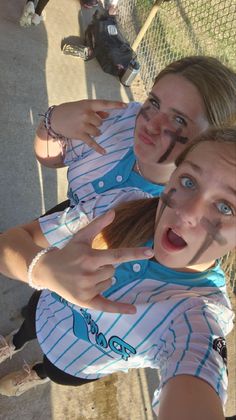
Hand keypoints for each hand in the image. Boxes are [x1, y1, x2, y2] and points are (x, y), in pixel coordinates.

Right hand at [34, 210, 153, 312]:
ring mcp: (86, 289)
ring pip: (109, 282)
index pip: (117, 255)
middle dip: (105, 266)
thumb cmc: (67, 252)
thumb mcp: (81, 237)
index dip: (134, 253)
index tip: (150, 252)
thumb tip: (113, 212)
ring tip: (84, 275)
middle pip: (113, 270)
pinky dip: (119, 308)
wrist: (47, 271)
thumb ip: (97, 225)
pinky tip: (133, 310)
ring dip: (102, 279)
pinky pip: (106, 306)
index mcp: (90, 257)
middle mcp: (89, 274)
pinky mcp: (85, 301)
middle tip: (88, 265)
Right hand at [51, 99, 126, 154]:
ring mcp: (83, 125)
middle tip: (86, 121)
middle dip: (96, 123)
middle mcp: (86, 114)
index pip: (104, 104)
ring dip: (95, 132)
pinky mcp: (80, 135)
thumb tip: (108, 115)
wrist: (55, 118)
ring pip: (98, 132)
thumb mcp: (83, 106)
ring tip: (85, 128)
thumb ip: (96, 110)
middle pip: (101, 122)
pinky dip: (98, 148)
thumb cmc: (71, 110)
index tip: (125, 106)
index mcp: (88, 105)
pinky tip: (104, 152)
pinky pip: (92, 142)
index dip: (116, 105)